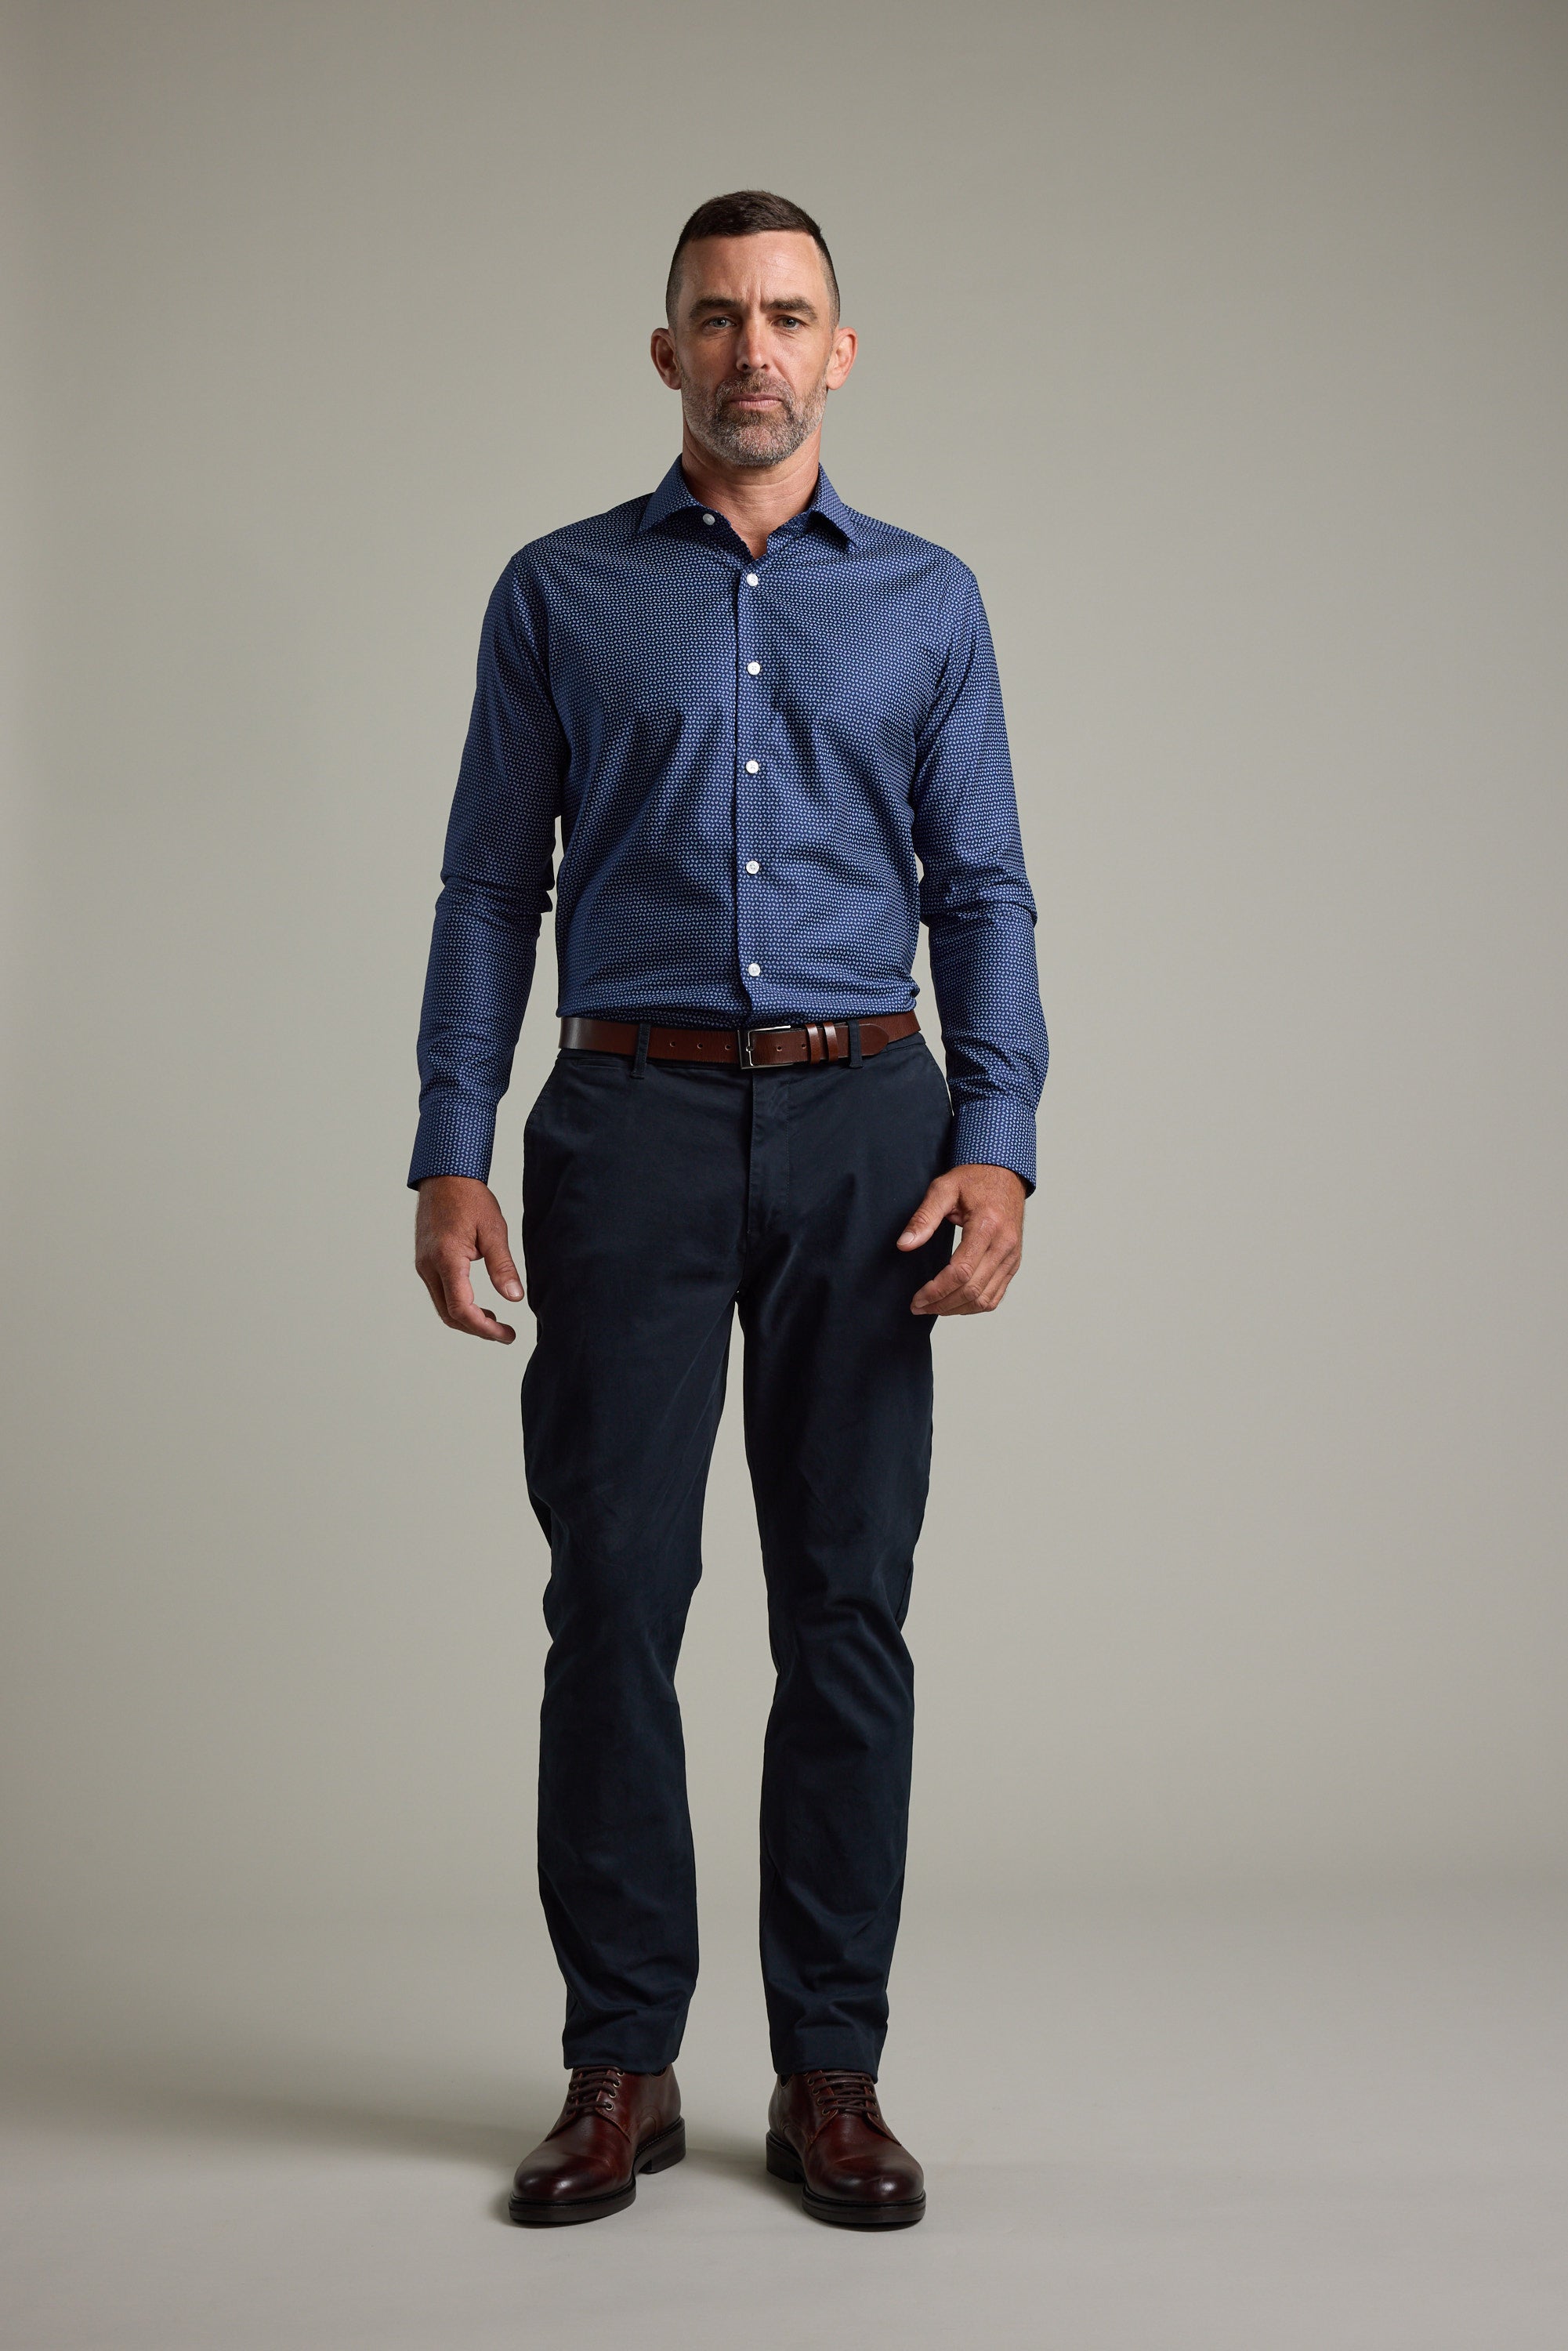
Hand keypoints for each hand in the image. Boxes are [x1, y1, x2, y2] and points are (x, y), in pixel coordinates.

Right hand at [414, 1175, 524, 1341]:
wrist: (445, 1176)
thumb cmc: (470, 1198)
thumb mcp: (494, 1230)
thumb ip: (502, 1266)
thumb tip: (514, 1298)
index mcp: (447, 1258)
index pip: (461, 1309)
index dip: (484, 1328)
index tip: (506, 1335)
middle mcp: (429, 1266)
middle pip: (449, 1314)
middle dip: (477, 1329)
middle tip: (505, 1334)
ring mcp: (423, 1265)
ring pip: (442, 1306)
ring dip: (467, 1319)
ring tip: (495, 1321)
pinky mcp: (424, 1262)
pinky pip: (439, 1292)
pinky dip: (458, 1304)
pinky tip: (478, 1303)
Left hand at [897, 1163, 1027, 1315]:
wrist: (1005, 1174)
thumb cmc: (974, 1179)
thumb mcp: (943, 1188)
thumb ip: (924, 1217)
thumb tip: (904, 1244)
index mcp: (987, 1226)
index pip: (961, 1271)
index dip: (936, 1291)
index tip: (917, 1298)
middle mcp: (1005, 1245)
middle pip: (972, 1290)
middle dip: (942, 1304)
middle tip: (919, 1306)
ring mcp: (1012, 1256)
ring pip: (985, 1299)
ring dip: (957, 1309)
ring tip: (934, 1308)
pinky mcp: (1014, 1263)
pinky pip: (996, 1295)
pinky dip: (975, 1306)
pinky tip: (955, 1304)